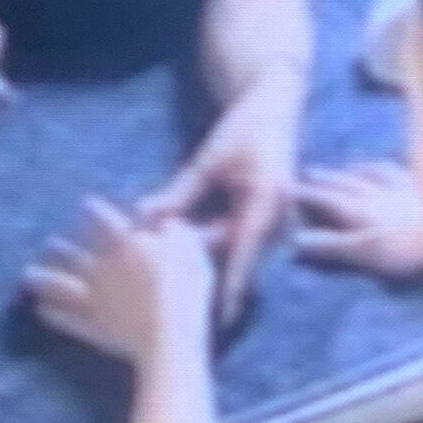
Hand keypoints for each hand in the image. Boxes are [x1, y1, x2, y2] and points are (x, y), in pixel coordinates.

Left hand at [24, 197, 214, 368]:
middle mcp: (104, 267)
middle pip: (75, 253)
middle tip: (49, 243)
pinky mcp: (92, 326)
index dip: (94, 210)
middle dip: (60, 247)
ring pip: (61, 285)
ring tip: (28, 276)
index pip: (106, 220)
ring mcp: (94, 298)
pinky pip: (66, 319)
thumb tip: (169, 224)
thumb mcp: (192, 251)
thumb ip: (177, 234)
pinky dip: (52, 315)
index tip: (84, 203)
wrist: (171, 333)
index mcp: (128, 244)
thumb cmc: (186, 288)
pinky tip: (40, 311)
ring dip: (43, 279)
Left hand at [141, 69, 301, 325]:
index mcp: (268, 200)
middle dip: (207, 275)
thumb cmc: (245, 127)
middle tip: (173, 298)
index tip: (219, 317)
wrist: (275, 106)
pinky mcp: (266, 216)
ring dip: (208, 261)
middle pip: (238, 255)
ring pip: (238, 250)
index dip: (231, 286)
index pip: (245, 252)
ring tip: (174, 283)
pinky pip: (240, 239)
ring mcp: (275, 218)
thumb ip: (180, 193)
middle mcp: (278, 217)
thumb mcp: (209, 160)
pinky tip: (187, 255)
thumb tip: (143, 220)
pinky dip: (216, 246)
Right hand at [291, 161, 422, 280]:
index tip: (287, 187)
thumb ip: (333, 245)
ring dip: (357, 169)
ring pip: (375, 173)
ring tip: (347, 167)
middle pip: (348, 182)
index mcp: (361, 210)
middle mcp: (380, 193)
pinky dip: (394, 168)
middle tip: (308, 172)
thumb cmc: (413, 247)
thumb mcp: (368, 252)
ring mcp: (406, 187)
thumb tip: (297, 238)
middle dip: (327, 178)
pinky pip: (406, 172)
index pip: (328, 199)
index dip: (308, 194)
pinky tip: (396, 168)